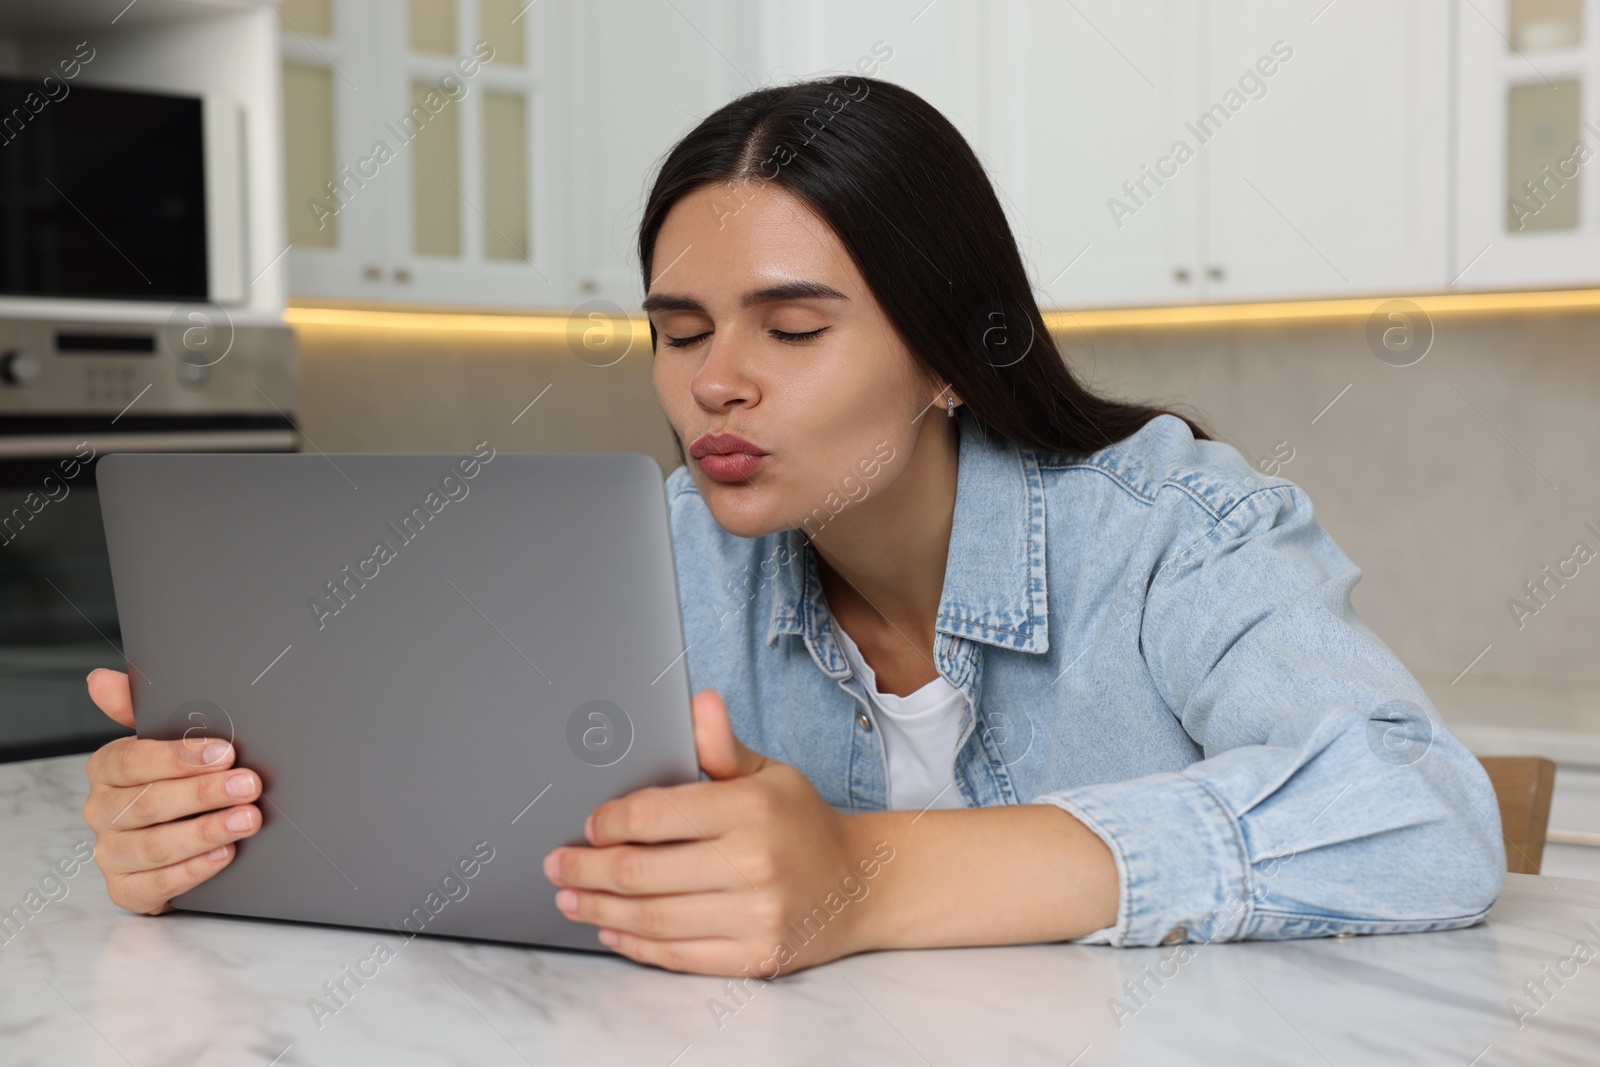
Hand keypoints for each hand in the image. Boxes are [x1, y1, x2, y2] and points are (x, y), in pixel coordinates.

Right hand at [81, 668, 263, 914]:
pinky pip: (154, 886)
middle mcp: (103, 812)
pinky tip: (224, 854)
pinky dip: (192, 871)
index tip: (224, 753)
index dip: (177, 757)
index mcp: (107, 770)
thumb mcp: (164, 739)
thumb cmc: (172, 779)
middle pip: (147, 804)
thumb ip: (138, 708)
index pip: (131, 761)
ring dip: (205, 832)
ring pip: (153, 846)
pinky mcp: (127, 889)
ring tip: (247, 819)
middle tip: (249, 785)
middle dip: (204, 794)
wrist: (176, 837)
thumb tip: (101, 680)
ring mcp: (112, 853)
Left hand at [543, 689, 881, 975]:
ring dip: (600, 909)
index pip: (654, 815)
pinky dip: (636, 944)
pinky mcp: (756, 957)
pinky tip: (612, 928)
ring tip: (571, 898)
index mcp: (751, 808)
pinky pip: (679, 955)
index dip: (608, 823)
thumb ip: (722, 746)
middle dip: (587, 870)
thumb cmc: (801, 822)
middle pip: (642, 872)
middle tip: (556, 865)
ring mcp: (756, 916)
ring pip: (653, 918)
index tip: (588, 825)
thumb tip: (699, 702)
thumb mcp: (768, 773)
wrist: (860, 884)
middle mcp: (754, 863)